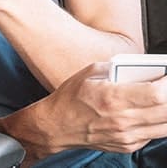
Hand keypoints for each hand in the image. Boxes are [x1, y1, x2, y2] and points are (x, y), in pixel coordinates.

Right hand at [0, 62, 166, 163]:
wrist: (57, 126)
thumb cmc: (71, 98)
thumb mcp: (91, 72)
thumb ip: (117, 67)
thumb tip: (141, 66)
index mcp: (113, 98)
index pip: (157, 94)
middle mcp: (123, 120)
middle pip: (166, 110)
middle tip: (166, 84)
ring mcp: (127, 136)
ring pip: (166, 125)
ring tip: (162, 98)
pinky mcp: (129, 146)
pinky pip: (155, 134)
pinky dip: (160, 121)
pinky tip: (153, 111)